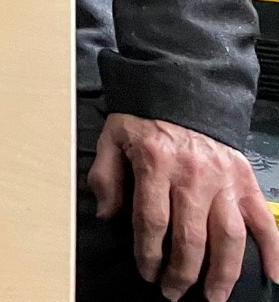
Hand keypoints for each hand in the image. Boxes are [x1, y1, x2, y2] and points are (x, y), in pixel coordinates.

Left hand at [88, 113, 278, 299]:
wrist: (182, 88)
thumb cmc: (145, 118)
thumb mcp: (112, 138)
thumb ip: (106, 176)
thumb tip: (107, 215)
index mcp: (156, 163)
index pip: (152, 220)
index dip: (148, 253)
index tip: (146, 272)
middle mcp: (193, 174)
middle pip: (190, 236)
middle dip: (181, 272)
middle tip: (173, 292)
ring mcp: (224, 180)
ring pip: (228, 236)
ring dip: (222, 272)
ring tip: (213, 296)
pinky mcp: (245, 180)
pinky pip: (264, 220)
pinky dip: (274, 250)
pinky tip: (274, 275)